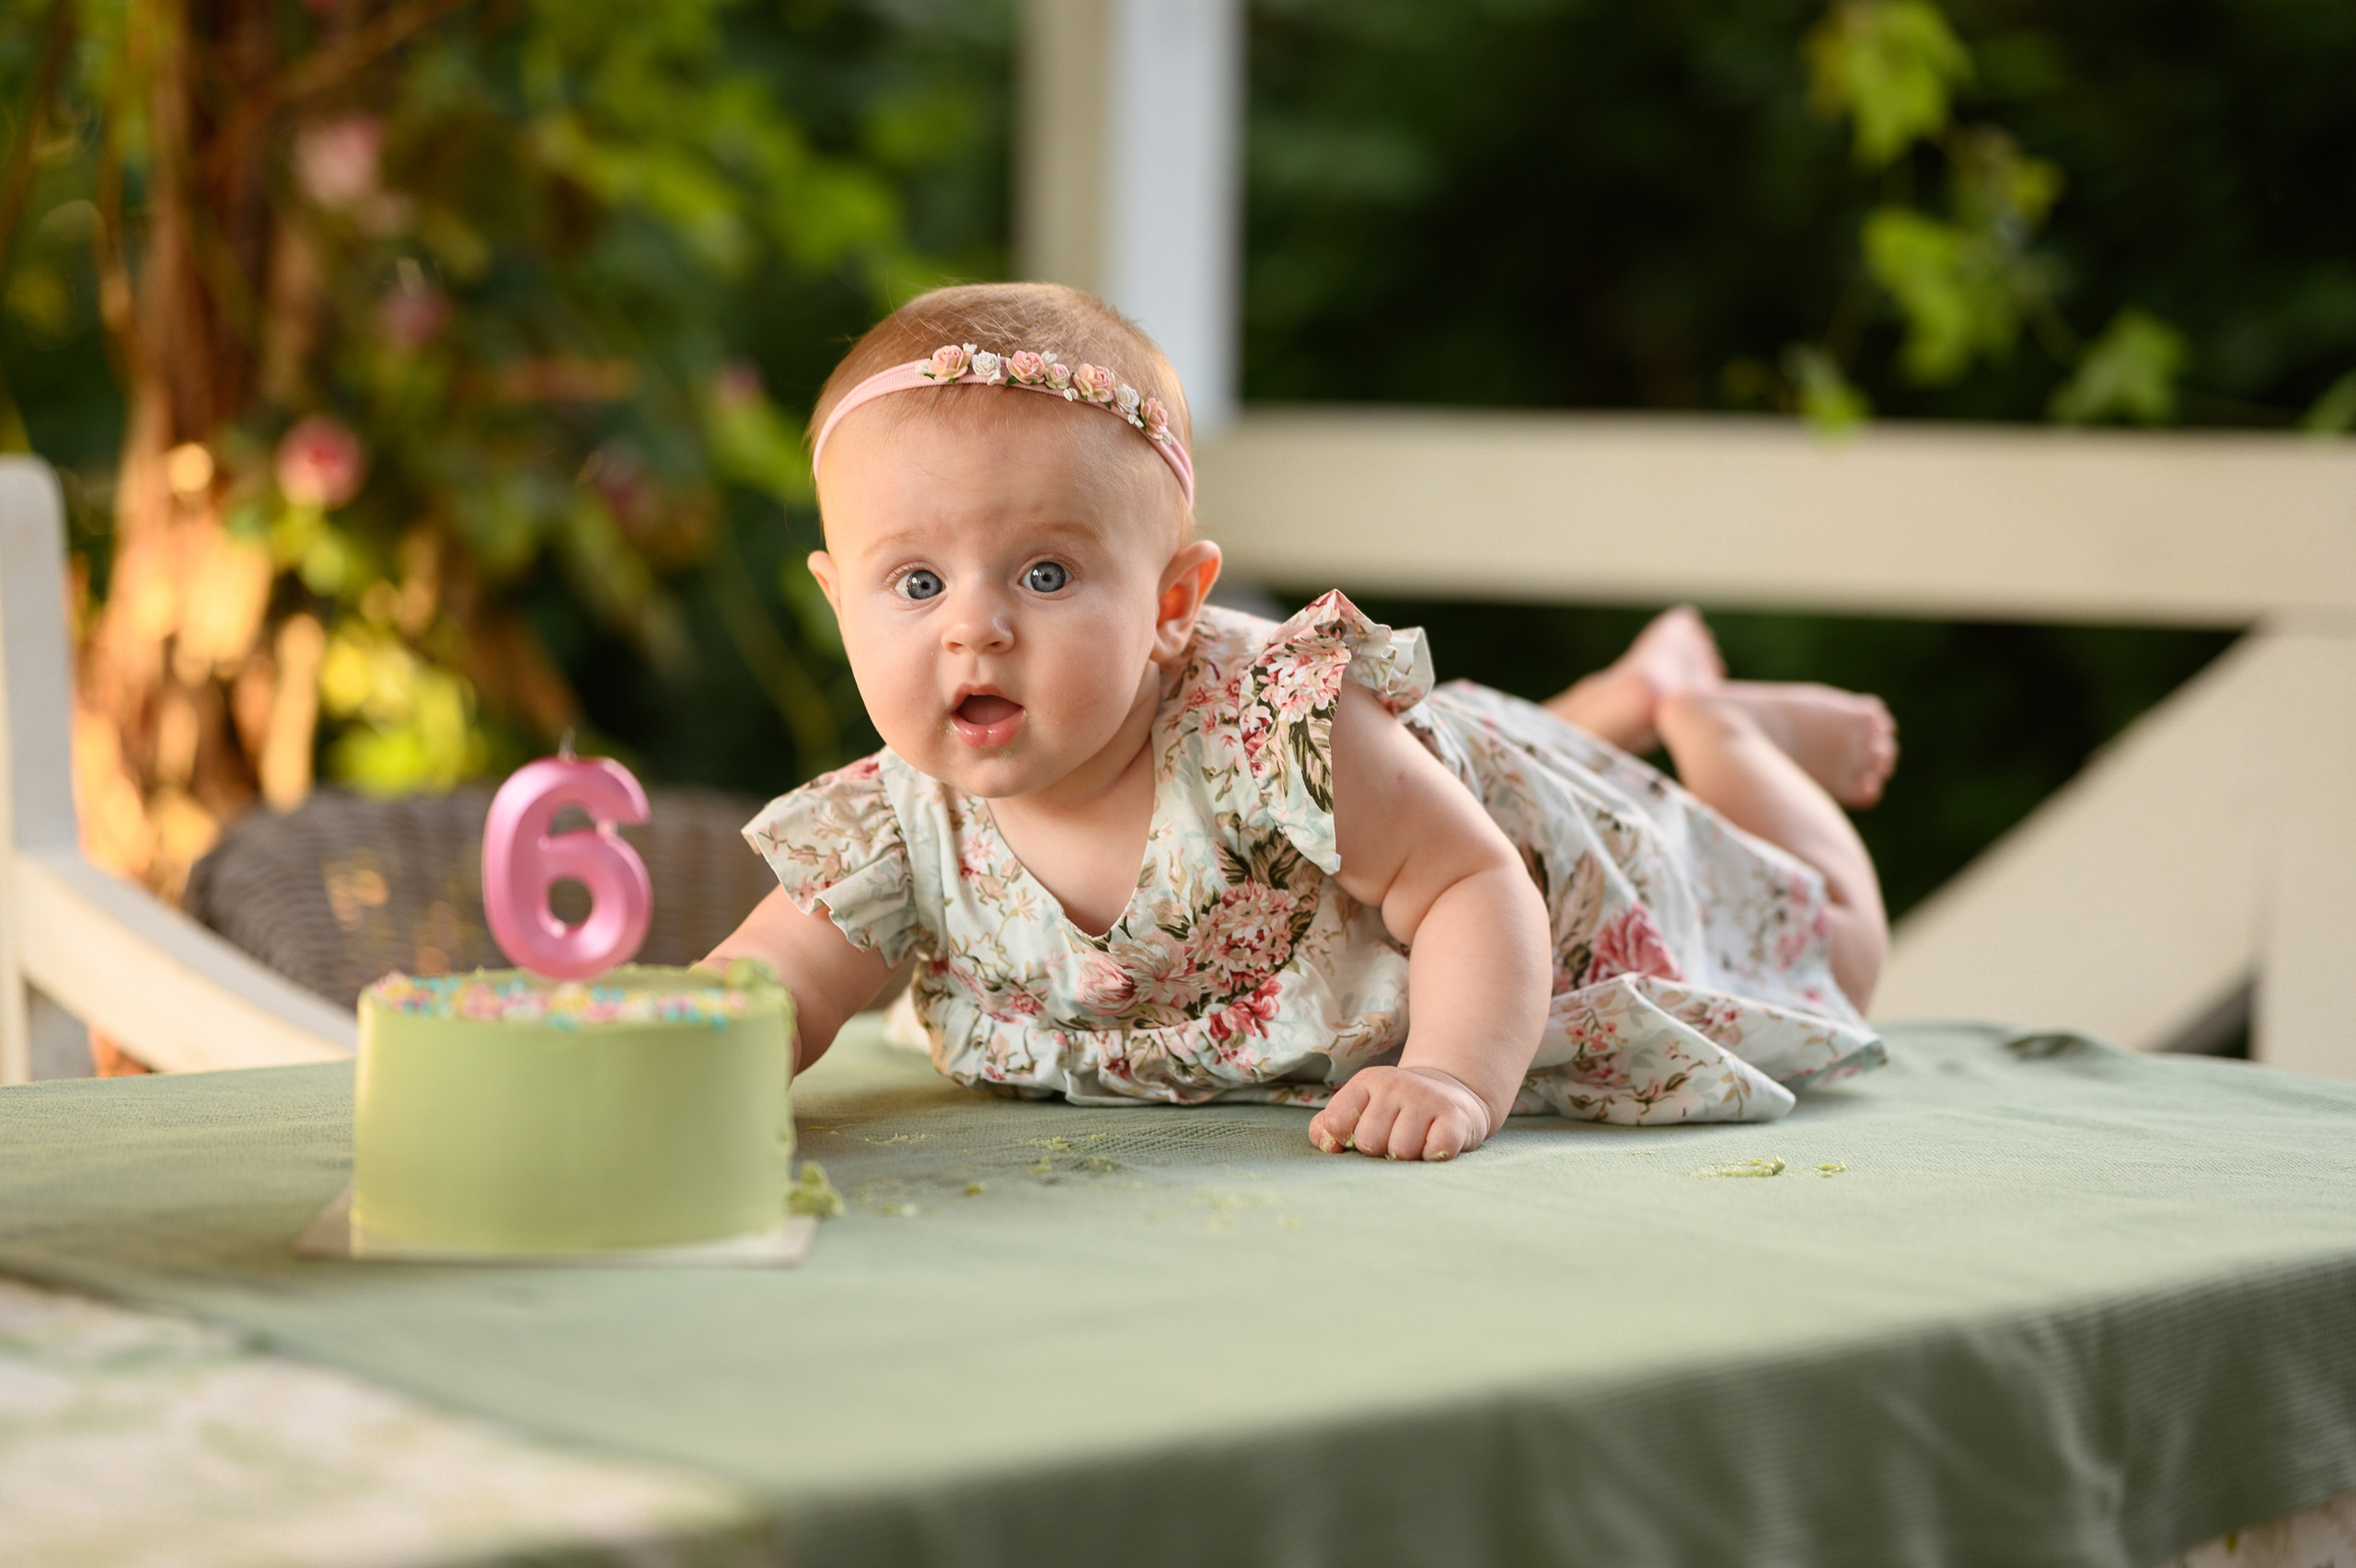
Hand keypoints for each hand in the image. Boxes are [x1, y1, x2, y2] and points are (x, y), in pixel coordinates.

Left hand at [1309, 1065, 1491, 1161]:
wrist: (1452, 1094)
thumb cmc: (1396, 1112)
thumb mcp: (1361, 1108)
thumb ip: (1329, 1126)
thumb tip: (1328, 1145)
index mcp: (1367, 1081)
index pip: (1336, 1124)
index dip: (1347, 1139)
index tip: (1364, 1133)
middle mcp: (1396, 1084)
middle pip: (1369, 1142)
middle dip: (1380, 1150)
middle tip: (1395, 1137)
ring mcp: (1427, 1098)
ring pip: (1401, 1150)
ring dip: (1408, 1156)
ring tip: (1417, 1140)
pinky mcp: (1455, 1117)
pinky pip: (1435, 1151)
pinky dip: (1433, 1156)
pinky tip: (1436, 1143)